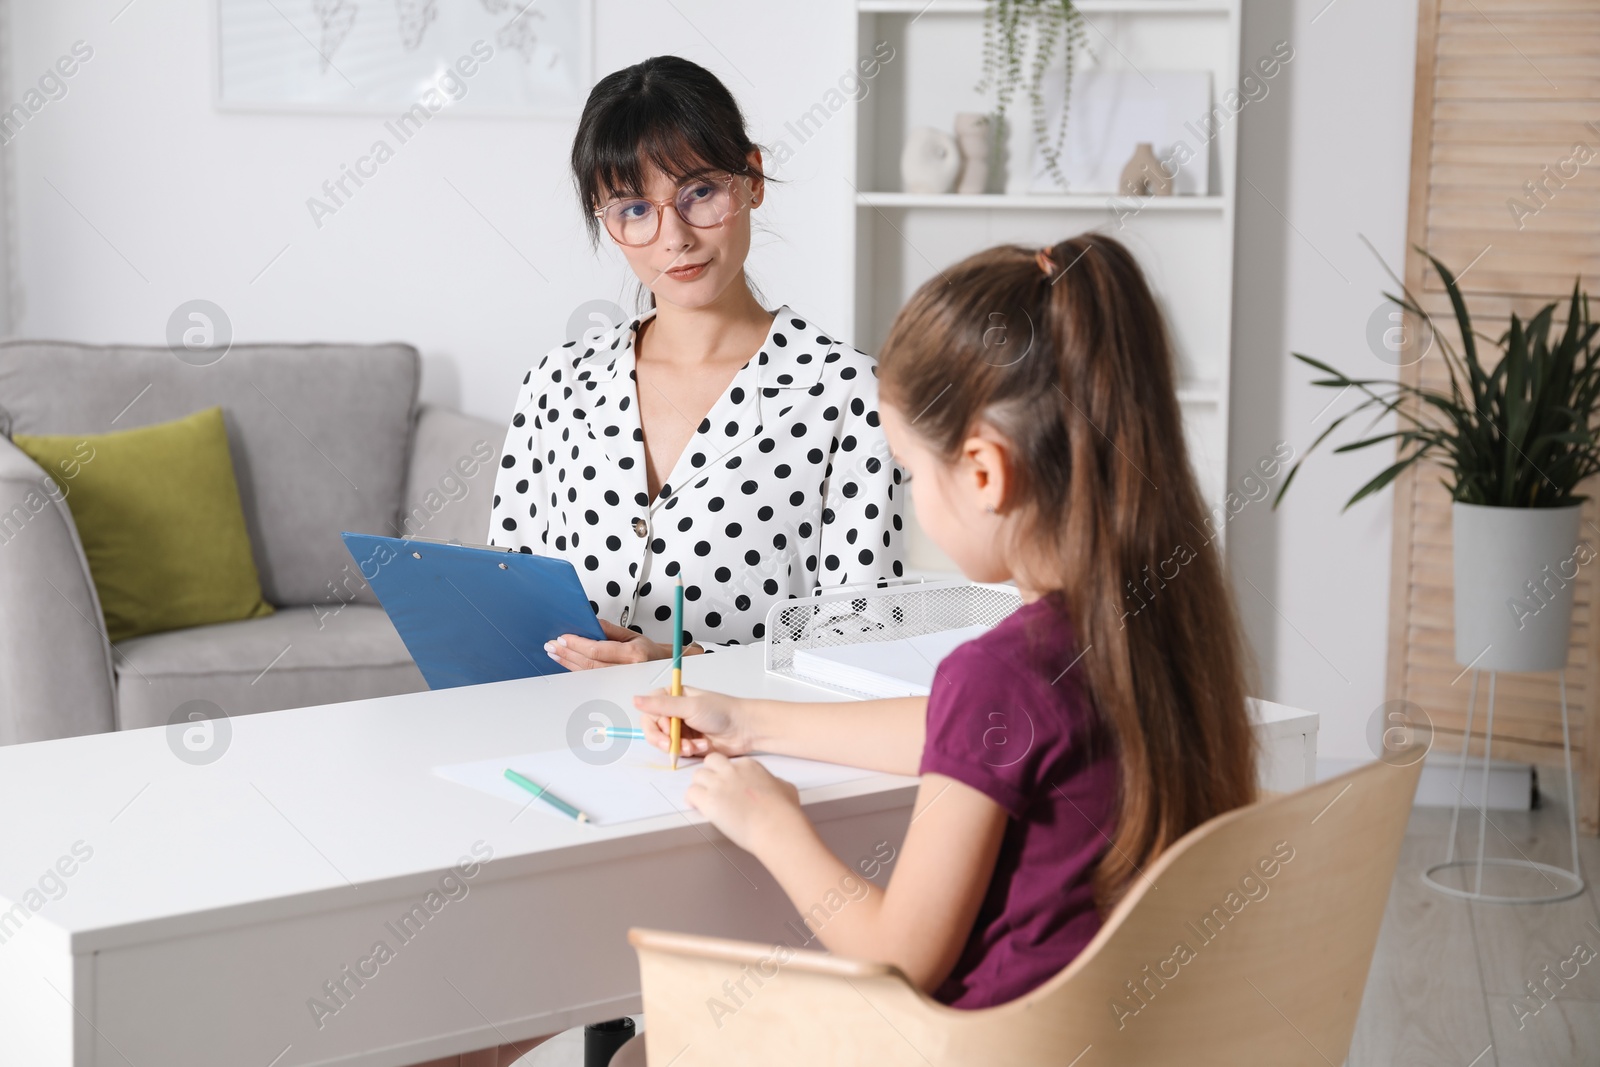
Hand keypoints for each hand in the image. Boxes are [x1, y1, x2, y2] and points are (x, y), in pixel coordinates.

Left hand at [546, 618, 704, 671]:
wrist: (662, 668)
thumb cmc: (649, 651)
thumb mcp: (632, 634)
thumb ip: (609, 630)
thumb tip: (590, 623)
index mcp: (633, 654)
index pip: (598, 649)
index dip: (578, 644)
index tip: (563, 638)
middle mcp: (627, 670)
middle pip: (590, 663)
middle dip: (568, 654)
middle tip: (552, 646)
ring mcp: (621, 682)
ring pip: (589, 673)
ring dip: (568, 663)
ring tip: (555, 654)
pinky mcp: (615, 689)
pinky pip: (592, 679)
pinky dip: (577, 671)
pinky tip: (567, 664)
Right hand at [633, 686, 755, 758]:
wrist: (744, 730)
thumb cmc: (721, 712)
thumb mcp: (690, 706)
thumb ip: (661, 705)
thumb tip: (635, 699)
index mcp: (672, 696)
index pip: (649, 711)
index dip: (655, 724)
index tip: (667, 730)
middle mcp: (674, 711)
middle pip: (653, 729)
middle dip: (665, 740)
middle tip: (675, 745)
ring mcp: (680, 728)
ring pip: (664, 743)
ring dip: (678, 746)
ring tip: (695, 745)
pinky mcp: (688, 743)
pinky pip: (677, 751)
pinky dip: (688, 751)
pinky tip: (701, 747)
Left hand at [684, 753, 803, 854]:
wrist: (775, 827)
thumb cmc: (783, 812)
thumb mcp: (786, 788)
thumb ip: (775, 782)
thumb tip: (774, 785)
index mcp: (749, 766)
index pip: (731, 762)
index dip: (728, 774)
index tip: (729, 784)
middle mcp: (732, 771)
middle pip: (711, 762)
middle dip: (710, 772)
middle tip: (712, 787)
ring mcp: (719, 784)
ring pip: (697, 775)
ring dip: (699, 786)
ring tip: (702, 799)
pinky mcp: (709, 801)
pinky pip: (690, 793)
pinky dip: (691, 800)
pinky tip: (697, 807)